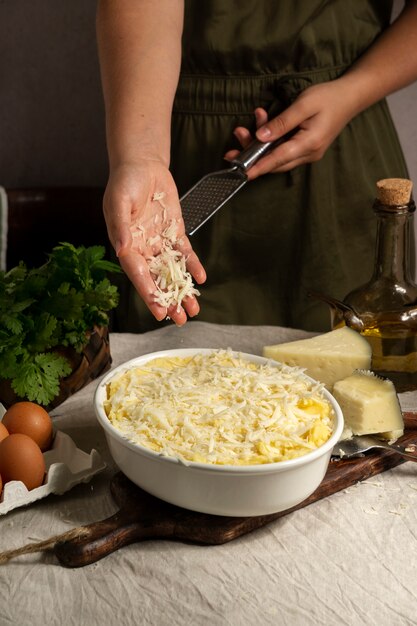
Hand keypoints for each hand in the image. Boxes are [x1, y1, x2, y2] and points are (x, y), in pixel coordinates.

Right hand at [103, 160, 206, 324]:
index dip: (148, 293)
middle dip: (168, 300)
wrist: (143, 164)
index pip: (138, 274)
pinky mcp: (174, 232)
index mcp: (126, 245)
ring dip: (182, 290)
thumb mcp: (119, 201)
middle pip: (156, 279)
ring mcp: (159, 242)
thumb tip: (123, 249)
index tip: (159, 310)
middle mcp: (143, 248)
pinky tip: (201, 278)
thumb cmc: (125, 181)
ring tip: (193, 309)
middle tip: (179, 319)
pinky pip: (185, 253)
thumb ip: (120, 226)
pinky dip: (193, 265)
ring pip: (172, 271)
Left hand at [224, 78, 357, 178]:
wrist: (350, 97)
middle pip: (275, 162)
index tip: (242, 174)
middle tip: (231, 147)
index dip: (258, 167)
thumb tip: (261, 136)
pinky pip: (283, 150)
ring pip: (277, 157)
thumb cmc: (328, 97)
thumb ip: (282, 122)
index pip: (278, 159)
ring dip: (258, 146)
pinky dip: (270, 141)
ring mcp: (308, 153)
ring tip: (242, 130)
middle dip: (251, 156)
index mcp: (309, 144)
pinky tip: (261, 125)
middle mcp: (308, 154)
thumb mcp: (303, 104)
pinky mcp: (305, 149)